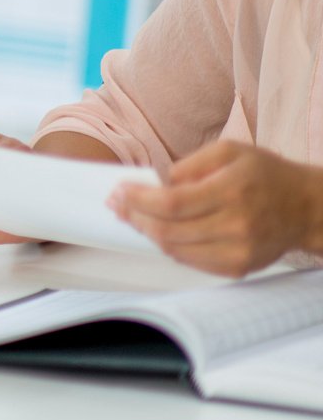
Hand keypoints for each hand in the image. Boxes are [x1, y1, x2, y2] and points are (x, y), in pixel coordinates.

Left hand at [111, 141, 322, 277]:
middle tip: (115, 204)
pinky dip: (170, 247)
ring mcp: (239, 251)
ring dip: (147, 233)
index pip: (171, 203)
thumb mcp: (229, 151)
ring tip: (132, 217)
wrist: (305, 207)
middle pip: (168, 230)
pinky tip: (160, 231)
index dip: (138, 200)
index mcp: (231, 191)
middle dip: (134, 217)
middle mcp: (236, 225)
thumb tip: (157, 181)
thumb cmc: (265, 175)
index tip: (119, 191)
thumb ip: (190, 163)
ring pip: (175, 250)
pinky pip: (192, 262)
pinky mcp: (239, 267)